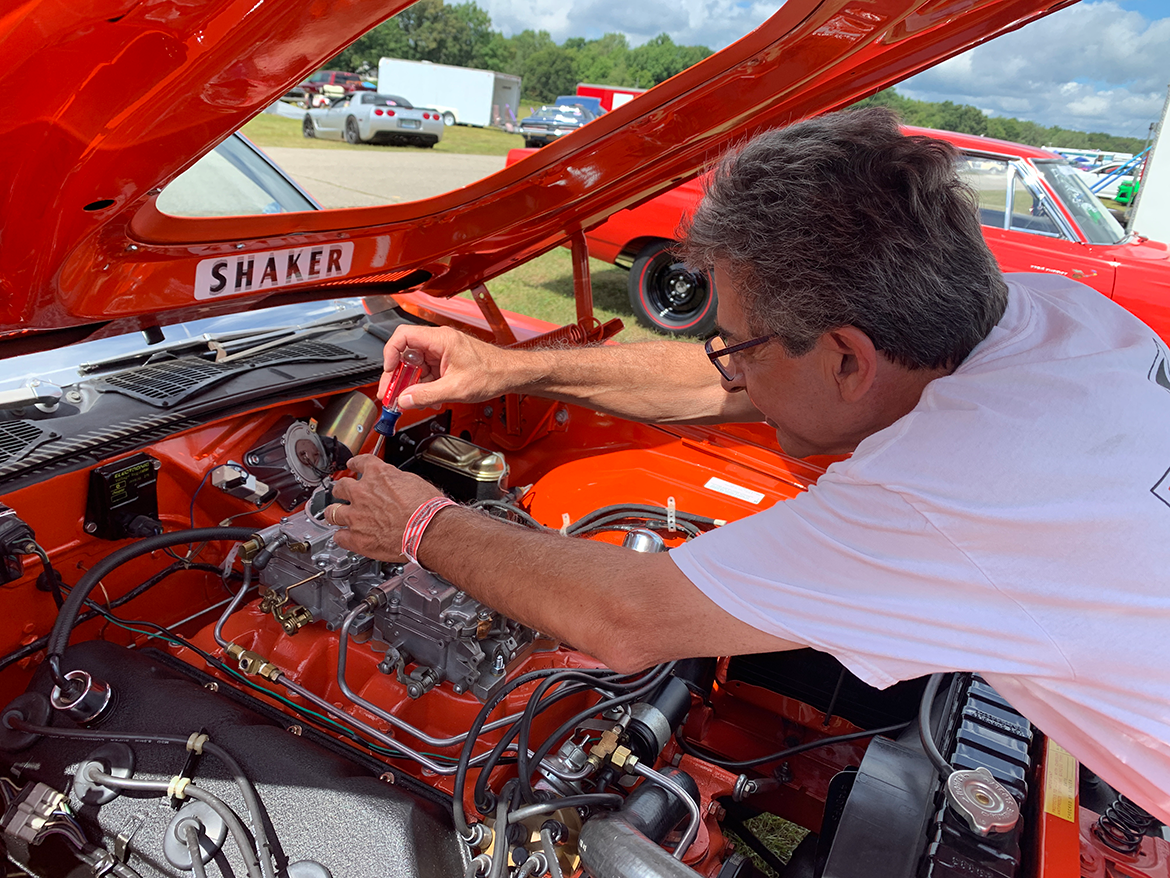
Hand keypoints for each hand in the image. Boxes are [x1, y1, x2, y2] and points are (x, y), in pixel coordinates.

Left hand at [327, 455, 442, 560]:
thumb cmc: (427, 508)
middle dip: (342, 489)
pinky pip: (339, 537)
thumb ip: (397, 481)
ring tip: (335, 515)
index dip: (355, 463)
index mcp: (378, 475)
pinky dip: (342, 537)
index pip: (360, 462)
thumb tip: (395, 484)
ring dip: (334, 513)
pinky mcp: (356, 538)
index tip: (353, 465)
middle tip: (343, 493)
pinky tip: (343, 537)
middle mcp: (362, 492)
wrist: (429, 530)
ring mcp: (356, 515)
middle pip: (341, 486)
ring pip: (332, 512)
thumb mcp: (414, 482)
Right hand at [379, 325, 526, 409]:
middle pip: (406, 354)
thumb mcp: (456, 388)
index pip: (403, 336)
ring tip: (412, 401)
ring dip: (412, 385)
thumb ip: (426, 395)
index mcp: (441, 340)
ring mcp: (443, 351)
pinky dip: (424, 386)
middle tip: (391, 394)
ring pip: (416, 366)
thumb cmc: (492, 372)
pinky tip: (428, 399)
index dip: (390, 353)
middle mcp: (439, 342)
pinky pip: (427, 372)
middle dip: (398, 376)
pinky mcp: (447, 362)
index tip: (388, 373)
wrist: (510, 374)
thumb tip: (404, 400)